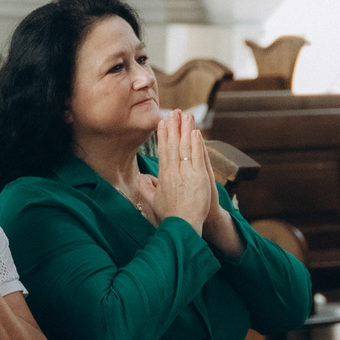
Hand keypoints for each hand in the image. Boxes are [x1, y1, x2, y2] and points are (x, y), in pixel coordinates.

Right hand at [152, 111, 217, 230]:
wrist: (182, 226)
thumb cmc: (169, 216)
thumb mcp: (154, 201)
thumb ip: (146, 188)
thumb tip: (139, 179)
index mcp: (163, 176)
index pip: (163, 151)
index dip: (163, 135)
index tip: (163, 122)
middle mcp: (173, 172)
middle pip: (174, 145)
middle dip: (174, 127)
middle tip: (175, 112)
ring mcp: (187, 174)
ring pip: (186, 147)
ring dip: (186, 130)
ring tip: (187, 116)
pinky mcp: (199, 178)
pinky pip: (197, 156)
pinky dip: (197, 143)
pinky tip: (196, 132)